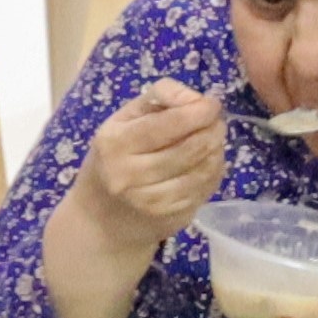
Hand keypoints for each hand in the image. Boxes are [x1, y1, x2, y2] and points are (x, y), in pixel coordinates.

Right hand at [59, 81, 232, 251]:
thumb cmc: (115, 158)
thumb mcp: (124, 120)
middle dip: (212, 130)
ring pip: (203, 170)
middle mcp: (130, 174)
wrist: (100, 219)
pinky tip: (207, 164)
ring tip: (214, 141)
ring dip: (217, 151)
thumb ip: (159, 98)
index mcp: (116, 143)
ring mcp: (151, 201)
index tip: (212, 104)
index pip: (168, 124)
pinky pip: (205, 189)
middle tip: (217, 122)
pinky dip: (214, 173)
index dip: (198, 111)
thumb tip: (197, 99)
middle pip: (191, 147)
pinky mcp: (169, 217)